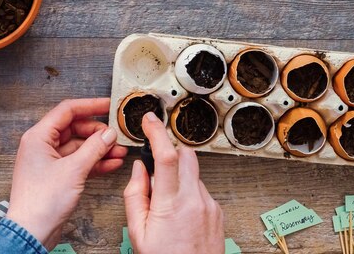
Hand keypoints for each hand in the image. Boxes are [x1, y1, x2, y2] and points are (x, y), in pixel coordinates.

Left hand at [6, 98, 127, 249]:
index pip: (67, 111)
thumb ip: (94, 148)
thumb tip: (108, 134)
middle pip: (74, 128)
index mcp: (38, 137)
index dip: (90, 106)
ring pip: (78, 147)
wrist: (32, 231)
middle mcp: (41, 146)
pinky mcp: (56, 175)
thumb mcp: (74, 170)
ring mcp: (49, 161)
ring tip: (118, 150)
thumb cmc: (40, 202)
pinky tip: (111, 162)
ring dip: (99, 148)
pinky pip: (78, 162)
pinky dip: (94, 162)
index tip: (108, 105)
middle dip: (97, 132)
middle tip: (115, 135)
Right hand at [124, 112, 224, 252]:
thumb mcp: (138, 233)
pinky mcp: (217, 212)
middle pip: (185, 156)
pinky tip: (178, 213)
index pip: (166, 157)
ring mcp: (210, 205)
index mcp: (172, 204)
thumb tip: (139, 170)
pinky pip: (200, 189)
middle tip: (156, 165)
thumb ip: (135, 195)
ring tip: (165, 203)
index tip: (149, 120)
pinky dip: (187, 191)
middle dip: (169, 152)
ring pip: (193, 172)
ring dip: (178, 175)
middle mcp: (195, 200)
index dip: (157, 133)